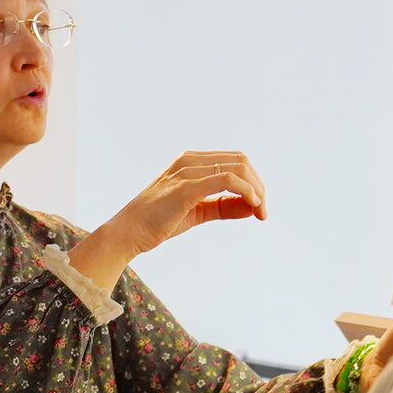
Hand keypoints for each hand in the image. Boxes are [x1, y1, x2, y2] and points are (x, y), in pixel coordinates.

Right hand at [68, 152, 265, 294]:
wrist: (129, 232)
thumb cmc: (159, 222)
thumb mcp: (197, 211)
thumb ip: (223, 206)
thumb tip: (252, 206)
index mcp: (191, 161)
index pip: (234, 161)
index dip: (254, 181)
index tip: (259, 207)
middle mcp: (190, 160)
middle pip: (241, 161)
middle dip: (259, 185)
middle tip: (263, 211)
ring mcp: (188, 171)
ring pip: (238, 168)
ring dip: (257, 190)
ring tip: (260, 211)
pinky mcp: (187, 187)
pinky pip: (227, 179)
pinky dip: (246, 191)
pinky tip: (252, 205)